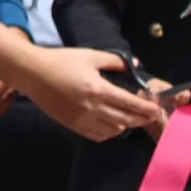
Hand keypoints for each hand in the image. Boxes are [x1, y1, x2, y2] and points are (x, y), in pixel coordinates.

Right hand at [14, 46, 162, 140]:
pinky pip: (97, 135)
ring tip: (129, 118)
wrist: (32, 73)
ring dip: (125, 125)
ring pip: (113, 131)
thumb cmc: (60, 61)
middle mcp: (93, 108)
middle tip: (150, 116)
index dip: (147, 108)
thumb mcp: (89, 55)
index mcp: (99, 90)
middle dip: (141, 119)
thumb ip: (114, 61)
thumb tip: (133, 64)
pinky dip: (109, 132)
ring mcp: (82, 119)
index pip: (131, 104)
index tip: (157, 109)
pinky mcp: (72, 125)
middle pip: (126, 120)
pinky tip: (111, 125)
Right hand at [140, 78, 190, 185]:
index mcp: (164, 128)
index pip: (179, 146)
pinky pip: (186, 152)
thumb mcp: (157, 88)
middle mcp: (167, 138)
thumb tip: (185, 96)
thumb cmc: (149, 93)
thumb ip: (170, 91)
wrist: (141, 97)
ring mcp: (170, 141)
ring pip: (185, 158)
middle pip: (183, 158)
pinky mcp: (173, 139)